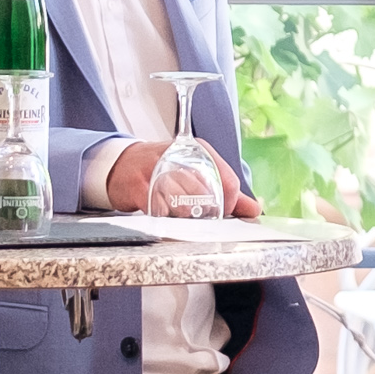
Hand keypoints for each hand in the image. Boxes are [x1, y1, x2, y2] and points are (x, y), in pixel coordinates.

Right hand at [104, 139, 262, 217]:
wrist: (121, 166)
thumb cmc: (162, 170)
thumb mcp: (197, 174)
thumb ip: (227, 192)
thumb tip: (254, 209)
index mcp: (199, 151)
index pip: (228, 179)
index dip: (230, 203)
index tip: (224, 214)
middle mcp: (180, 156)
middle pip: (207, 194)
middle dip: (208, 214)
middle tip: (204, 222)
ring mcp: (157, 170)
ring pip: (184, 203)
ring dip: (187, 218)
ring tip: (183, 220)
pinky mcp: (139, 186)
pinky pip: (159, 209)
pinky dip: (165, 220)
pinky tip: (166, 221)